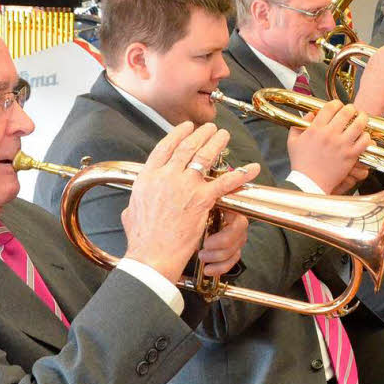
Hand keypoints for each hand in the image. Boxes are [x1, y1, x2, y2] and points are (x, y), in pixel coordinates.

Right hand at [123, 122, 259, 283]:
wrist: (151, 255)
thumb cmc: (142, 240)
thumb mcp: (130, 214)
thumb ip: (134, 203)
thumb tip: (132, 205)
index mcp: (147, 178)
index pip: (164, 148)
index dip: (177, 134)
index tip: (186, 127)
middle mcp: (166, 177)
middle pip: (187, 147)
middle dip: (200, 134)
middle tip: (210, 128)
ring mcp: (185, 186)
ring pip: (204, 157)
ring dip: (217, 143)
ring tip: (224, 135)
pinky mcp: (202, 200)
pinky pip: (225, 182)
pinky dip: (241, 174)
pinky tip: (252, 168)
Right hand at [287, 100, 371, 192]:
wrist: (309, 183)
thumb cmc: (301, 163)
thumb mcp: (293, 142)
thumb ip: (299, 125)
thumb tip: (311, 114)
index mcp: (315, 129)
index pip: (330, 107)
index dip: (336, 103)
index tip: (339, 106)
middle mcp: (329, 134)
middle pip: (346, 112)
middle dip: (351, 108)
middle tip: (352, 110)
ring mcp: (341, 144)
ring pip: (359, 124)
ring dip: (362, 118)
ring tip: (362, 118)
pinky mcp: (350, 155)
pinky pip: (364, 140)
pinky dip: (366, 136)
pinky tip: (363, 136)